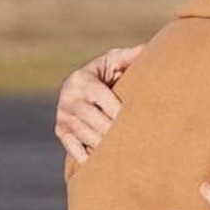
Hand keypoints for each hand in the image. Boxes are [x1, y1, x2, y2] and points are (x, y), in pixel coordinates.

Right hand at [56, 44, 140, 164]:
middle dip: (117, 133)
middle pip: (97, 123)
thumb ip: (130, 56)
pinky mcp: (60, 132)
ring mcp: (63, 117)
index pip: (104, 100)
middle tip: (138, 141)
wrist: (76, 86)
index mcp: (82, 80)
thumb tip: (148, 48)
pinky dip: (91, 159)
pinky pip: (75, 152)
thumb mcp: (113, 61)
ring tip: (128, 153)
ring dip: (108, 148)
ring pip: (89, 138)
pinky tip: (106, 161)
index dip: (122, 112)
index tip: (140, 120)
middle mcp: (69, 99)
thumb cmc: (104, 73)